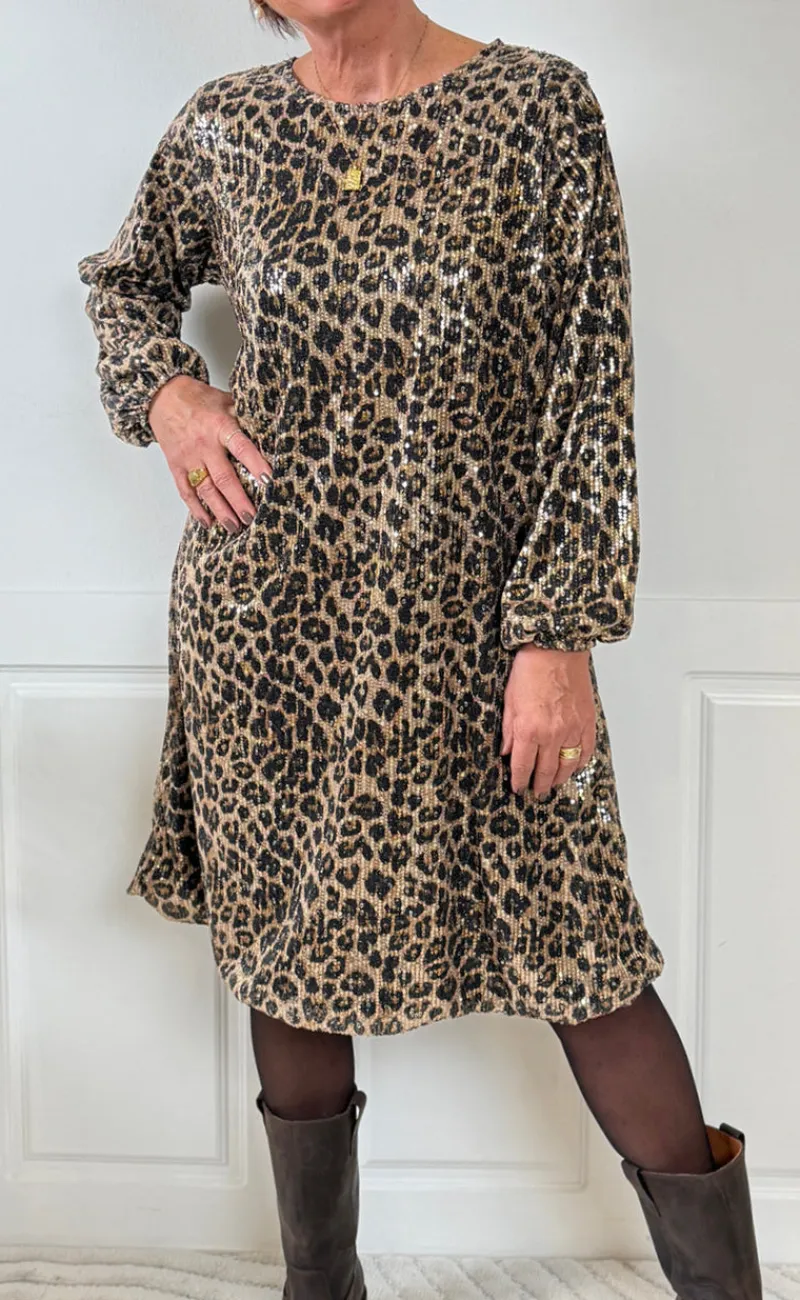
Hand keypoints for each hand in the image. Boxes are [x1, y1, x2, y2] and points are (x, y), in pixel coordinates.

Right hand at [148, 375, 272, 531]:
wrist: (163, 397)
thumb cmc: (198, 399)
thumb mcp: (226, 402)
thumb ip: (245, 419)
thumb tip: (272, 434)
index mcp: (220, 426)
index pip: (241, 447)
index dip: (255, 464)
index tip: (268, 481)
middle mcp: (204, 445)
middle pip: (223, 477)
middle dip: (238, 500)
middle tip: (252, 517)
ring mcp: (188, 458)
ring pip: (205, 489)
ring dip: (220, 510)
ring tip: (234, 526)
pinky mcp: (176, 466)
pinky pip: (186, 491)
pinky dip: (196, 509)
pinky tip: (208, 521)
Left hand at [500, 645, 596, 797]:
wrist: (556, 649)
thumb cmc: (530, 670)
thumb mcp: (509, 701)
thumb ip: (509, 731)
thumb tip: (507, 752)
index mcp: (529, 730)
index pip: (523, 766)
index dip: (519, 781)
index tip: (518, 788)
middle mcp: (552, 734)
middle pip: (546, 771)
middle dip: (539, 785)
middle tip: (536, 792)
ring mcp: (573, 729)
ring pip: (567, 765)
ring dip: (559, 779)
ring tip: (553, 784)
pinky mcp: (587, 722)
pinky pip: (586, 751)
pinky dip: (579, 763)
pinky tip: (573, 767)